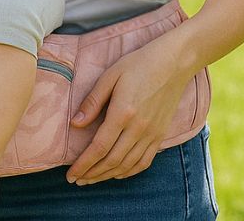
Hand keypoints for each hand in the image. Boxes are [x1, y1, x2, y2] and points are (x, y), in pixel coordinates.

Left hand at [65, 36, 191, 184]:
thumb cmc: (138, 64)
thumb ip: (93, 101)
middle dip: (92, 174)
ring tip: (92, 179)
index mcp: (123, 112)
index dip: (83, 164)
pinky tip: (117, 173)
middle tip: (77, 180)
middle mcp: (138, 128)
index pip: (99, 147)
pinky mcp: (161, 135)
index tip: (70, 174)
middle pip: (112, 161)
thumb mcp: (111, 75)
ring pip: (127, 165)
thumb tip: (75, 124)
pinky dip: (129, 172)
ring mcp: (152, 134)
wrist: (173, 63)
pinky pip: (144, 162)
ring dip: (107, 176)